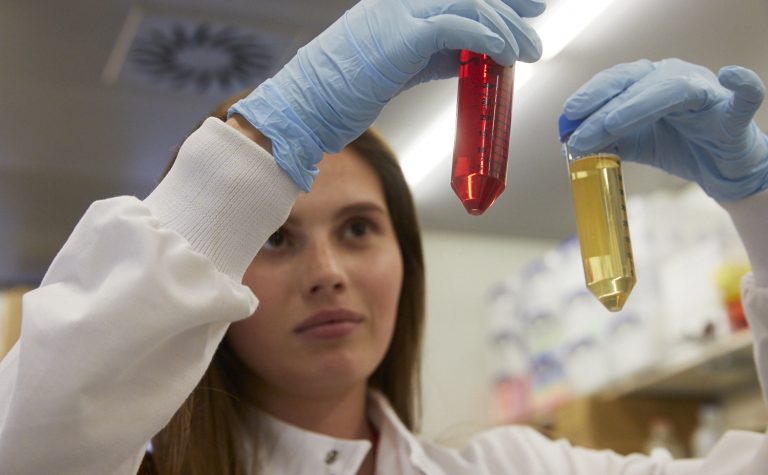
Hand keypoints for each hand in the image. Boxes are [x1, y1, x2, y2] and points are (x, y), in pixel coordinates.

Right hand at [229, 0, 544, 190]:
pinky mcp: (400, 36)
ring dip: (505, 27)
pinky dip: (485, 38)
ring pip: (468, 5)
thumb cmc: (339, 94)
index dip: (494, 1)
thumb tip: (467, 59)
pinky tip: (504, 53)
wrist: (302, 107)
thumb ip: (431, 56)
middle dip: (508, 3)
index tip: (523, 9)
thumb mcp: (394, 67)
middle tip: (536, 18)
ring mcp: (398, 14)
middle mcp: (398, 3)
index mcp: (395, 8)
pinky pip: (456, 28)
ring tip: (529, 49)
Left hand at [563, 58, 767, 201]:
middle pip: (636, 83)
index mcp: (651, 82)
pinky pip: (744, 95)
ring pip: (672, 89)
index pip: (616, 81)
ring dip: (637, 105)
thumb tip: (570, 144)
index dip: (590, 96)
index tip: (566, 117)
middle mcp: (677, 79)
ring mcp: (706, 93)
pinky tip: (730, 75)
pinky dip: (742, 84)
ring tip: (611, 124)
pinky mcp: (734, 114)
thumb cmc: (679, 147)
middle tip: (576, 131)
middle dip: (603, 108)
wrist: (721, 170)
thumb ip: (607, 141)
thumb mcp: (635, 144)